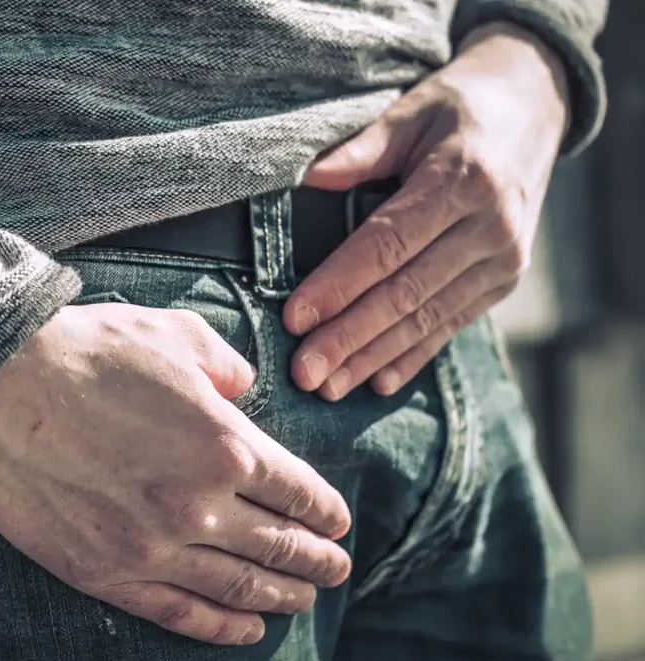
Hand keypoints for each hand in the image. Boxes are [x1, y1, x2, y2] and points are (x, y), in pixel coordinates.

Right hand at [0, 302, 351, 645]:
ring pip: (238, 586)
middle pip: (278, 545)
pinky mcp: (108, 573)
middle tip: (337, 569)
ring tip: (306, 601)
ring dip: (282, 597)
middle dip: (316, 560)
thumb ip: (226, 364)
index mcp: (226, 446)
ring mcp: (153, 547)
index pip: (298, 492)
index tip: (339, 523)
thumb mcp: (174, 335)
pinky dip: (221, 626)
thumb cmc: (88, 352)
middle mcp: (199, 505)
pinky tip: (246, 629)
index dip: (326, 511)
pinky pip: (180, 612)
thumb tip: (244, 389)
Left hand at [285, 22, 569, 399]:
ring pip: (427, 318)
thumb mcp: (410, 112)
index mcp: (463, 180)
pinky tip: (377, 382)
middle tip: (304, 371)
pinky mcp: (505, 280)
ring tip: (328, 387)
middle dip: (349, 337)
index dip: (339, 285)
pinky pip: (451, 324)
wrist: (536, 104)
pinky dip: (412, 355)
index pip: (387, 244)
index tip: (295, 318)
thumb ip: (361, 150)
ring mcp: (503, 259)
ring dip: (373, 356)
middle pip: (406, 293)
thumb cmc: (458, 107)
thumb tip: (308, 180)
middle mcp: (490, 226)